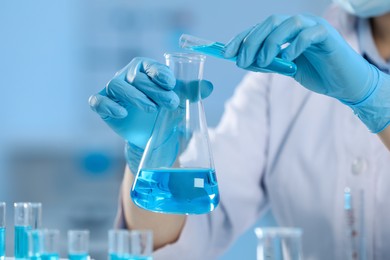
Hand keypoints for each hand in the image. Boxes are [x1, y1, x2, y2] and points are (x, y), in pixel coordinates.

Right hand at [89, 57, 212, 171]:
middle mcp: (127, 76)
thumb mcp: (180, 100)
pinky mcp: (104, 106)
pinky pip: (98, 101)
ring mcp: (114, 90)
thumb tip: (209, 86)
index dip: (159, 73)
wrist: (154, 133)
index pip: (149, 66)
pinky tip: (122, 114)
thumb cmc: (166, 110)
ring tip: (152, 109)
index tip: (171, 84)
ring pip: (118, 86)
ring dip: (136, 97)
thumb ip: (192, 91)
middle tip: (172, 103)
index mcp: (145, 69)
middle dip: (155, 90)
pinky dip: (107, 105)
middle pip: (136, 78)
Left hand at [224, 14, 378, 104]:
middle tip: (242, 61)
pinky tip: (286, 59)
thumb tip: (243, 61)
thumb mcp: (286, 68)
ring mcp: (314, 27)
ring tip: (263, 63)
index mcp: (288, 30)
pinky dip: (294, 45)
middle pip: (270, 23)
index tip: (226, 52)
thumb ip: (268, 63)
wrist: (344, 84)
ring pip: (287, 24)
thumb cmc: (316, 73)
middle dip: (252, 42)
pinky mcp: (328, 36)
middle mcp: (300, 24)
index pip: (260, 28)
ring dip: (270, 43)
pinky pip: (308, 35)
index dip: (241, 38)